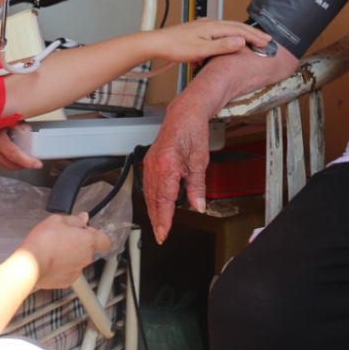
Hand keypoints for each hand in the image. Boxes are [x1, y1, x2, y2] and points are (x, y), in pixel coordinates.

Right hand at [0, 125, 41, 170]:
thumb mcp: (9, 119)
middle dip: (24, 164)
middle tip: (33, 160)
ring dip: (16, 164)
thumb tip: (29, 132)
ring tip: (22, 156)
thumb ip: (20, 126)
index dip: (27, 162)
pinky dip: (8, 162)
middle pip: (12, 164)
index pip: (14, 155)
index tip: (38, 164)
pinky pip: (0, 164)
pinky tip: (11, 155)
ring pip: (6, 166)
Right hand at [20, 212, 111, 289]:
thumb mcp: (57, 220)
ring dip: (70, 255)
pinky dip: (62, 267)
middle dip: (78, 243)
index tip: (87, 231)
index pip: (105, 240)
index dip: (97, 235)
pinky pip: (68, 271)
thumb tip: (82, 218)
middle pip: (88, 249)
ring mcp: (76, 271)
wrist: (30, 265)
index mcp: (88, 241)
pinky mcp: (66, 281)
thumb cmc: (43, 242)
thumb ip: (74, 220)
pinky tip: (51, 260)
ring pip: (78, 261)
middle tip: (64, 237)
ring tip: (54, 249)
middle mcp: (85, 258)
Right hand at [142, 102, 211, 243]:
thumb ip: (197, 186)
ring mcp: (150, 163)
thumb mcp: (200, 161)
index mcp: (167, 166)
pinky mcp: (150, 161)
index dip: (164, 219)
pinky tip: (156, 206)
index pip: (165, 200)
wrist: (184, 113)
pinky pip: (148, 184)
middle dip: (157, 220)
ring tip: (159, 225)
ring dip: (153, 211)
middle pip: (153, 199)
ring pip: (149, 193)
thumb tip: (198, 206)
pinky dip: (152, 198)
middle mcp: (154, 165)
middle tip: (160, 236)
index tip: (163, 234)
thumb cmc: (193, 132)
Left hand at [150, 19, 270, 63]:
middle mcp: (210, 24)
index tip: (266, 43)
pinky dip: (231, 35)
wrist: (157, 43)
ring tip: (253, 39)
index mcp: (213, 27)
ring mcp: (204, 26)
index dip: (254, 37)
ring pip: (229, 28)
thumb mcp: (201, 50)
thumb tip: (241, 40)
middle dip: (252, 33)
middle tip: (266, 40)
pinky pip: (220, 31)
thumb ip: (222, 46)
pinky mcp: (199, 31)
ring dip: (243, 34)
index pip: (240, 31)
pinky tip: (230, 40)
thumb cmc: (175, 47)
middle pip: (236, 27)